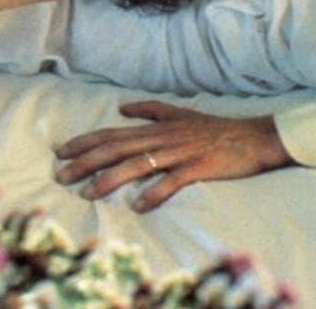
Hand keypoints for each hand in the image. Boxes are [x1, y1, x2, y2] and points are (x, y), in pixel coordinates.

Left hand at [54, 103, 294, 211]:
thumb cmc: (216, 129)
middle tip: (60, 175)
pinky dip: (155, 193)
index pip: (112, 133)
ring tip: (87, 193)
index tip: (60, 152)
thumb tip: (122, 108)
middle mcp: (162, 138)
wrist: (254, 138)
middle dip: (85, 162)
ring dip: (109, 179)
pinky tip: (140, 206)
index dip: (85, 142)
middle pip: (116, 148)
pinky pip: (173, 181)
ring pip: (137, 165)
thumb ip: (151, 110)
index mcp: (156, 128)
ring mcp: (179, 152)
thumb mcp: (181, 114)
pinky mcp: (198, 167)